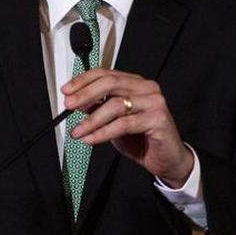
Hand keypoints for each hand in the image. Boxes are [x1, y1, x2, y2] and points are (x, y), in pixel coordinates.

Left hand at [63, 68, 193, 187]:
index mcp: (136, 84)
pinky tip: (91, 139)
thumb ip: (100, 109)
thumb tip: (79, 101)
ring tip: (78, 131)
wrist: (168, 160)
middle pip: (110, 83)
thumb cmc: (143, 139)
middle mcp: (147, 88)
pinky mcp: (158, 119)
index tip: (67, 90)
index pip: (107, 73)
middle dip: (85, 94)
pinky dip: (103, 132)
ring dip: (91, 120)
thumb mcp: (114, 122)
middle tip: (68, 105)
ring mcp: (154, 102)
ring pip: (115, 104)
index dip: (84, 80)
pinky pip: (124, 124)